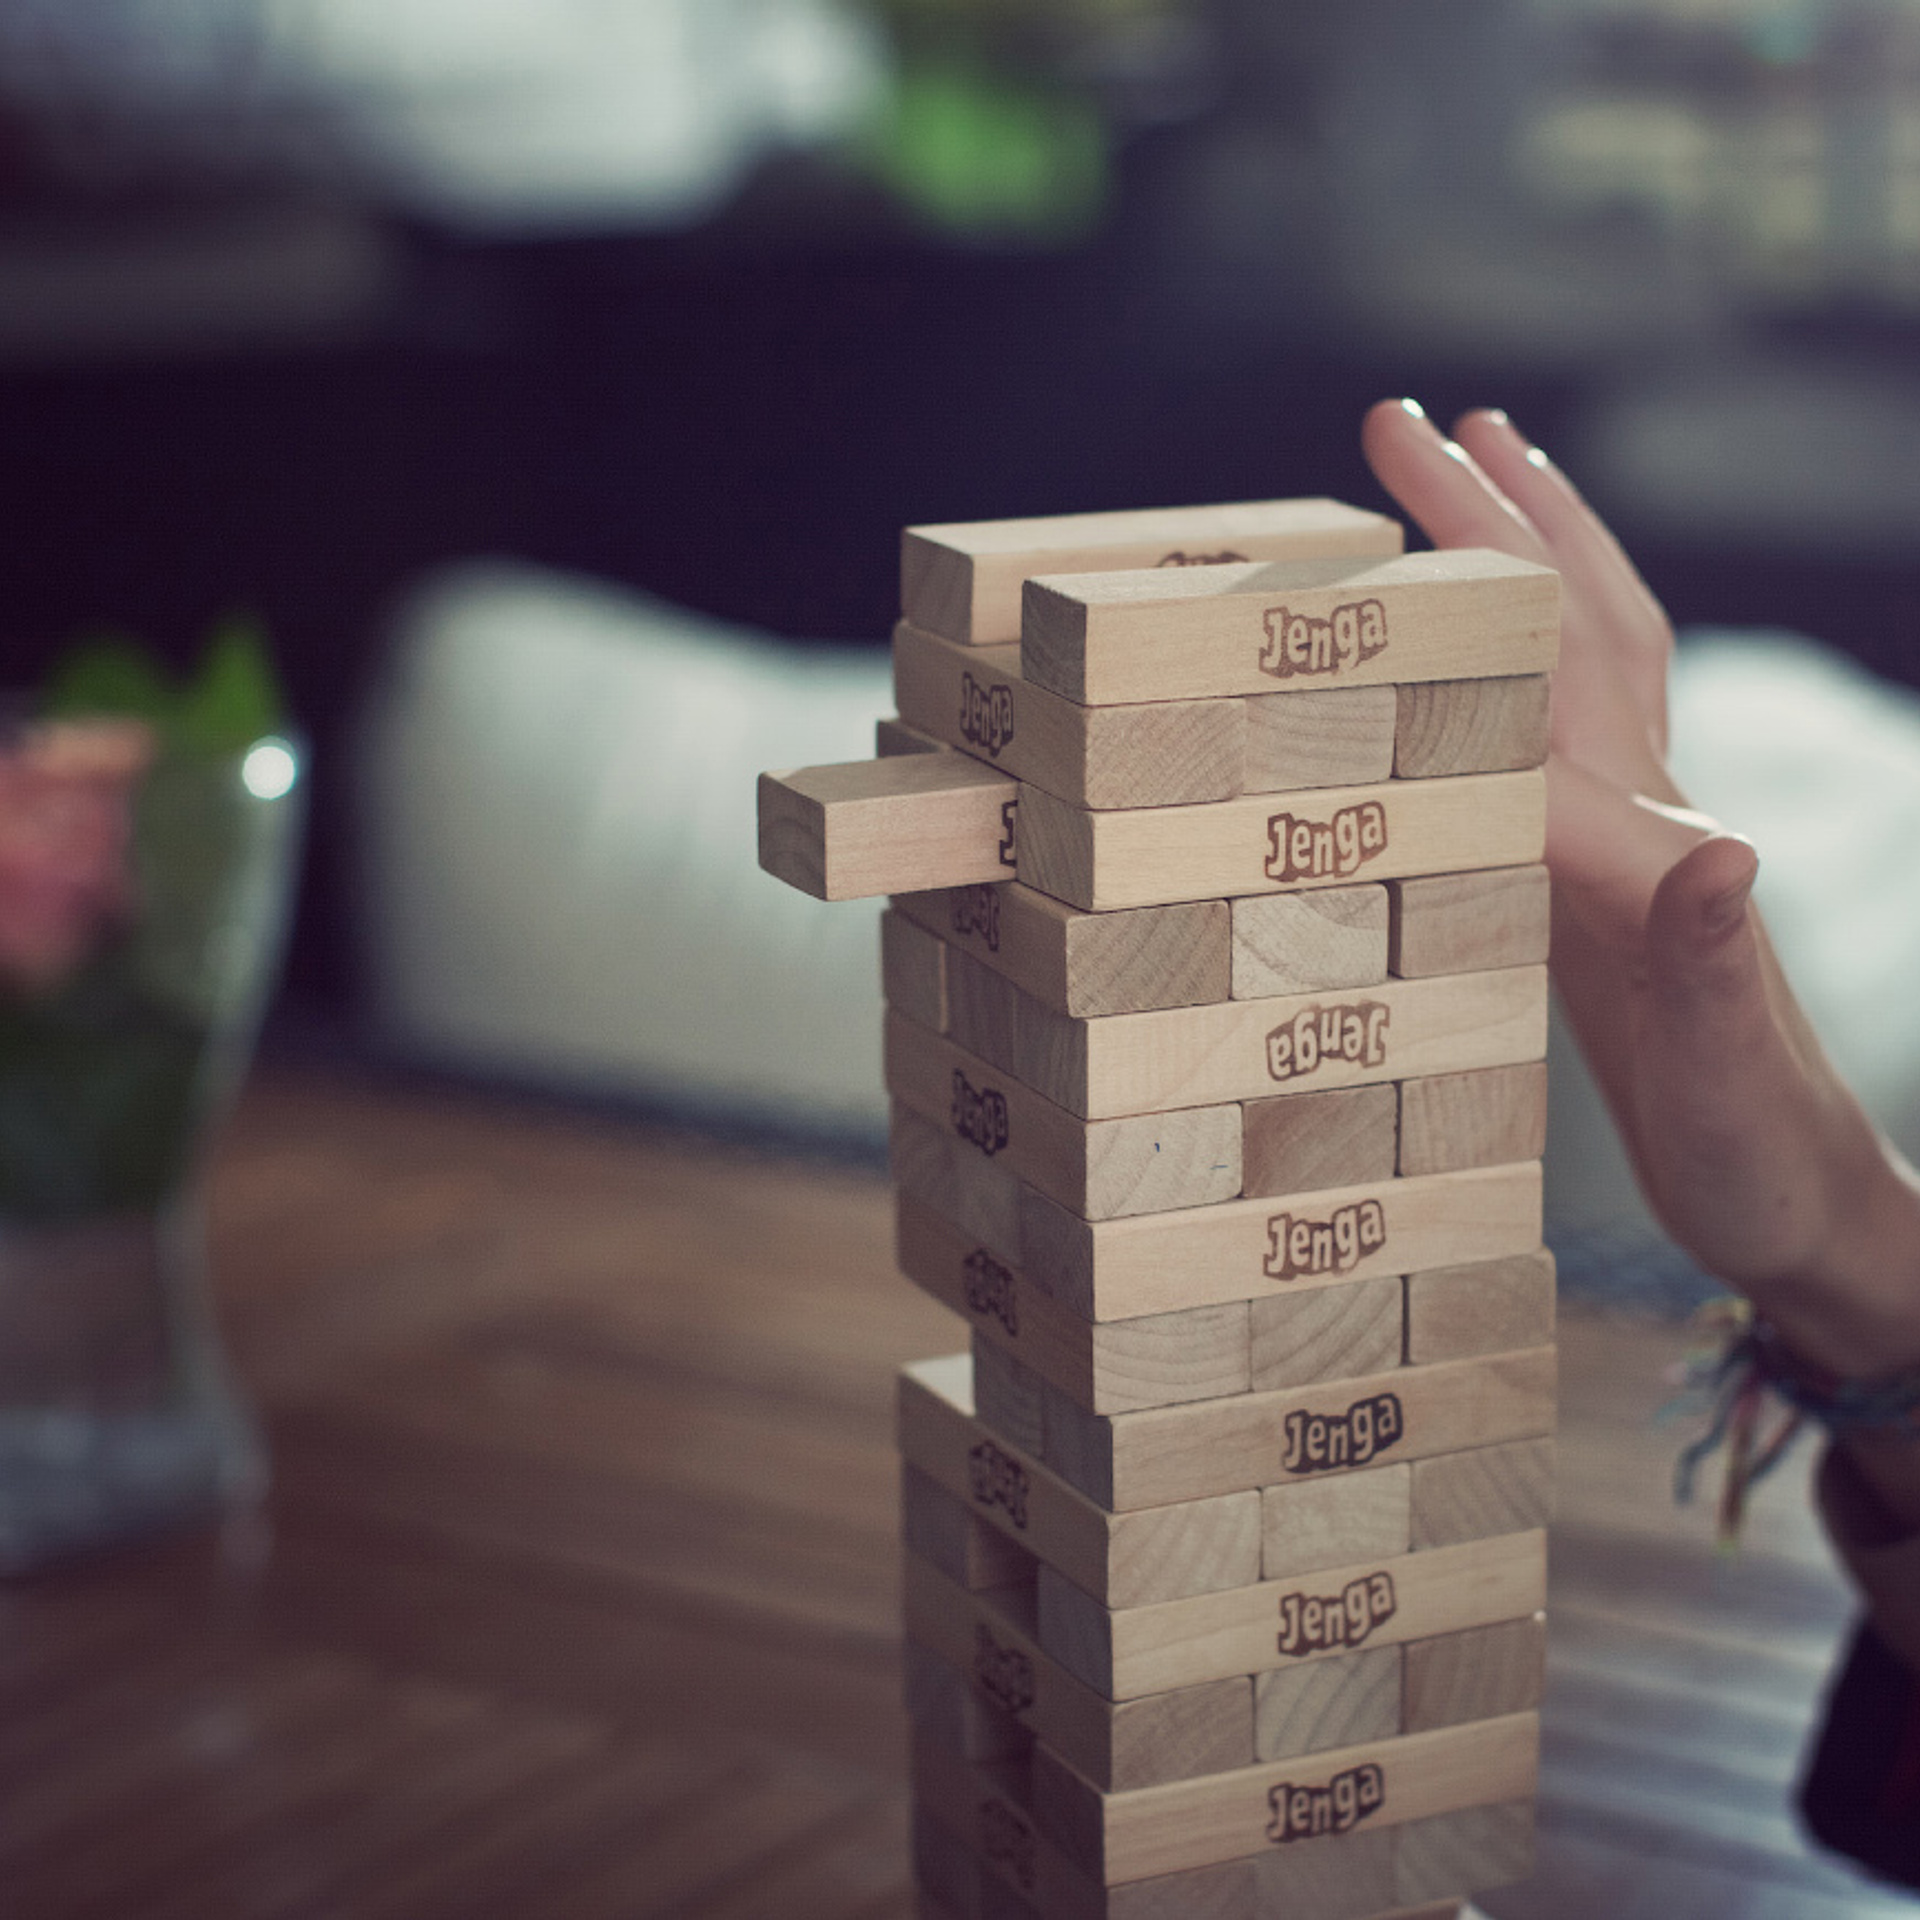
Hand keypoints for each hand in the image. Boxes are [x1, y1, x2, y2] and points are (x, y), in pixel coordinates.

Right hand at [1362, 399, 1919, 1384]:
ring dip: (1518, 570)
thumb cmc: (1764, 1152)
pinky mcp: (1593, 894)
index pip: (1559, 662)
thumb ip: (1707, 958)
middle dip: (1498, 514)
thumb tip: (1716, 842)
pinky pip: (1537, 750)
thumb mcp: (1729, 1066)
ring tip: (1459, 492)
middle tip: (1413, 423)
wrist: (1805, 1208)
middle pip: (1572, 625)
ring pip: (1570, 670)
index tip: (1416, 458)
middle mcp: (1637, 817)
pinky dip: (1499, 682)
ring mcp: (1619, 849)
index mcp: (1642, 835)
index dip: (1489, 555)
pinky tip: (1457, 685)